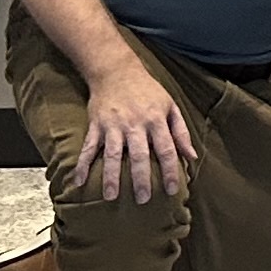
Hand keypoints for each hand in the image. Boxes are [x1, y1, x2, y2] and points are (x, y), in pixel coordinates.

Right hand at [66, 61, 190, 205]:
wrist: (116, 70)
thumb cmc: (148, 91)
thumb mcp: (170, 106)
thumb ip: (181, 132)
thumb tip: (192, 157)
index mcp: (156, 119)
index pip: (166, 149)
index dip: (170, 170)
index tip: (171, 190)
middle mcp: (134, 123)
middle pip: (139, 155)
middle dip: (141, 179)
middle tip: (142, 199)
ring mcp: (113, 125)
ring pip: (112, 154)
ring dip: (111, 176)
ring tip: (110, 197)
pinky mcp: (96, 125)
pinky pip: (88, 147)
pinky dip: (82, 164)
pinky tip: (78, 181)